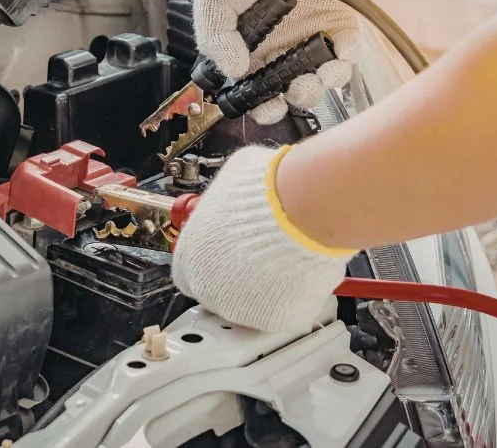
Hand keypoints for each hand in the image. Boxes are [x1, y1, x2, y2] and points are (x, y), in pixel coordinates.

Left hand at [171, 145, 355, 331]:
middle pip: (221, 291)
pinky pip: (284, 311)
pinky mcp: (275, 319)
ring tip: (287, 258)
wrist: (306, 208)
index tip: (231, 254)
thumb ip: (226, 198)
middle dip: (241, 276)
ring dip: (267, 286)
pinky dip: (295, 296)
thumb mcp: (233, 178)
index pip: (190, 272)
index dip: (213, 262)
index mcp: (191, 255)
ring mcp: (242, 308)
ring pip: (254, 304)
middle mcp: (209, 287)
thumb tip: (237, 192)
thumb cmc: (268, 190)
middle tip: (264, 255)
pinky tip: (301, 271)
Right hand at [191, 0, 360, 124]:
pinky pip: (348, 53)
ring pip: (322, 79)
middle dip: (295, 98)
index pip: (257, 91)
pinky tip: (337, 49)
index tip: (267, 105)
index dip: (262, 105)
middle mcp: (281, 48)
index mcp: (250, 49)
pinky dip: (346, 58)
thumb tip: (232, 70)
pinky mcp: (339, 24)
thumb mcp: (214, 0)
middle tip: (294, 87)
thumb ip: (215, 39)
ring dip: (321, 84)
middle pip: (291, 92)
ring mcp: (311, 37)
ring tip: (317, 72)